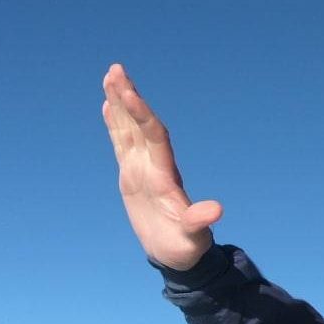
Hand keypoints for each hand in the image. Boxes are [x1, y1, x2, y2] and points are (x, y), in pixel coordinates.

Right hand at [102, 64, 222, 270]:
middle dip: (129, 97)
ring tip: (111, 75)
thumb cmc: (185, 248)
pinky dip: (115, 123)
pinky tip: (107, 104)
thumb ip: (199, 222)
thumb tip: (215, 211)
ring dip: (121, 102)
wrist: (178, 254)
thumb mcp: (193, 238)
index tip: (130, 93)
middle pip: (141, 124)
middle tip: (116, 69)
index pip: (154, 137)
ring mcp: (143, 168)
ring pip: (130, 128)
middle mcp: (154, 165)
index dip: (142, 115)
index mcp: (165, 176)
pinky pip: (121, 143)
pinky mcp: (132, 175)